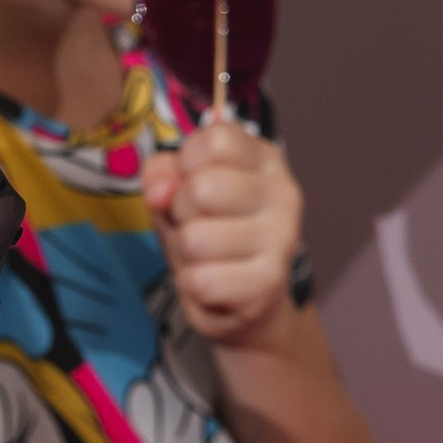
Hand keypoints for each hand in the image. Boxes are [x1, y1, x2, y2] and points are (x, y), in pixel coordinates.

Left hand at [141, 116, 301, 348]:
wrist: (244, 301)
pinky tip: (214, 283)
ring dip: (185, 253)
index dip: (187, 163)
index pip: (215, 140)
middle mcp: (283, 193)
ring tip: (206, 257)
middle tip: (199, 226)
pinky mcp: (270, 283)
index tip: (194, 182)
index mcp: (264, 159)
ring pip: (195, 238)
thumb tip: (160, 192)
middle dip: (182, 212)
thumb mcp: (177, 191)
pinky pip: (200, 281)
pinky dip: (193, 285)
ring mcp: (282, 238)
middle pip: (202, 188)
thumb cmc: (209, 232)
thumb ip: (161, 173)